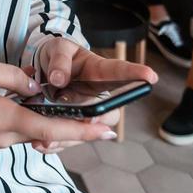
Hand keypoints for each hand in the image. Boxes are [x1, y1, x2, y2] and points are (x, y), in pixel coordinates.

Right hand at [0, 58, 120, 149]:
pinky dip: (41, 124)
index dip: (80, 131)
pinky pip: (24, 132)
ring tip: (87, 117)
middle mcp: (4, 136)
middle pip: (49, 136)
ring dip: (61, 127)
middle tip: (108, 123)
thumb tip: (37, 87)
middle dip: (78, 130)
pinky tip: (53, 113)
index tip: (104, 130)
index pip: (49, 130)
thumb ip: (13, 76)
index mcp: (2, 117)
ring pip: (37, 134)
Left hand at [32, 39, 157, 153]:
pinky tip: (41, 143)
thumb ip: (59, 61)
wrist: (43, 70)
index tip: (151, 76)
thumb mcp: (57, 48)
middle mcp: (98, 94)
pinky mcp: (73, 124)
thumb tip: (59, 79)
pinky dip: (57, 143)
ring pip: (91, 131)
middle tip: (88, 121)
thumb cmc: (59, 55)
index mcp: (99, 70)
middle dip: (101, 119)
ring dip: (74, 136)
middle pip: (110, 111)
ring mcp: (87, 111)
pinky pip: (71, 139)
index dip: (136, 74)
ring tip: (50, 139)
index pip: (120, 71)